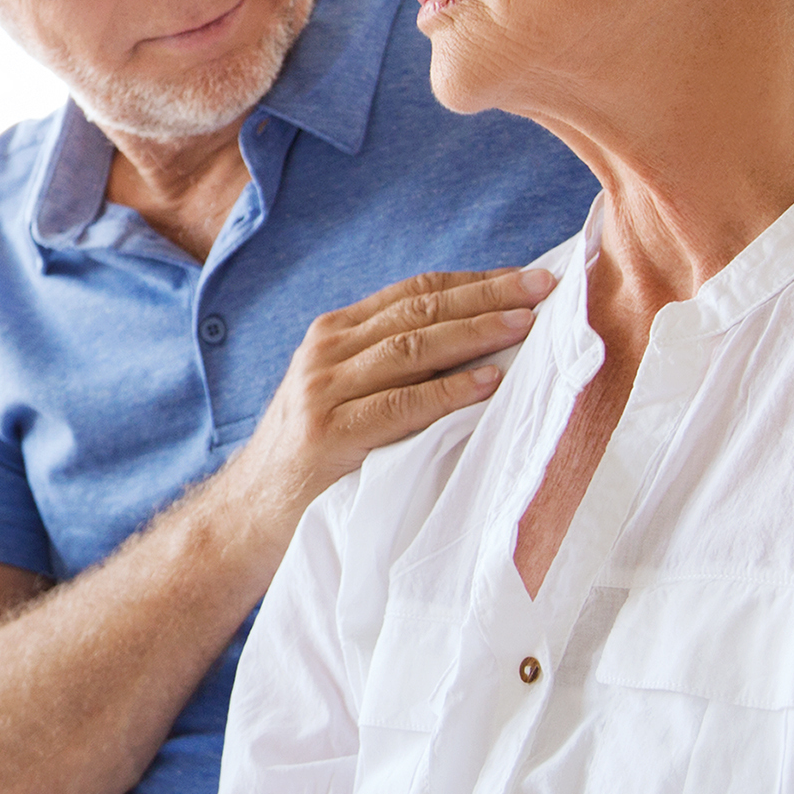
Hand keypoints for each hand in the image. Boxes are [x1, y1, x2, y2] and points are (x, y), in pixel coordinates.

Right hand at [223, 267, 555, 538]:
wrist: (249, 516)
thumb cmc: (317, 458)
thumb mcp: (346, 394)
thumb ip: (394, 366)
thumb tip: (486, 342)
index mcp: (334, 334)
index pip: (415, 291)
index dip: (475, 281)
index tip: (529, 277)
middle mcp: (325, 352)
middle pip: (419, 310)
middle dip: (488, 296)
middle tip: (543, 288)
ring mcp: (322, 391)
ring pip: (411, 347)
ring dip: (476, 333)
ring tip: (526, 326)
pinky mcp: (328, 435)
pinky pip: (400, 405)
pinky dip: (449, 391)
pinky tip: (489, 382)